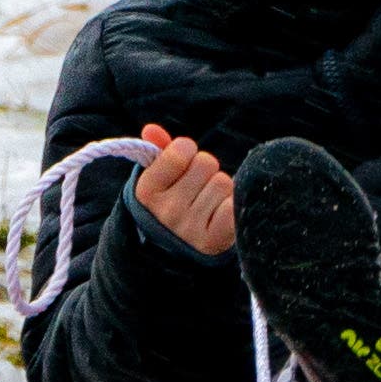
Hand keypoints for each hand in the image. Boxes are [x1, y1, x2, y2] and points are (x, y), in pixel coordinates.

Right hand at [132, 125, 236, 253]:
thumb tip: (151, 129)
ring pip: (223, 182)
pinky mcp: (213, 241)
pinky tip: (219, 216)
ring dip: (220, 190)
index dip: (187, 151)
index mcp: (147, 191)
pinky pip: (234, 205)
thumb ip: (158, 153)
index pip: (181, 150)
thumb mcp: (158, 180)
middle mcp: (166, 210)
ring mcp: (189, 227)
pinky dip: (231, 206)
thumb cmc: (171, 205)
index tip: (183, 163)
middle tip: (197, 188)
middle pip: (206, 163)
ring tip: (207, 204)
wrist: (177, 253)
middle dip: (205, 171)